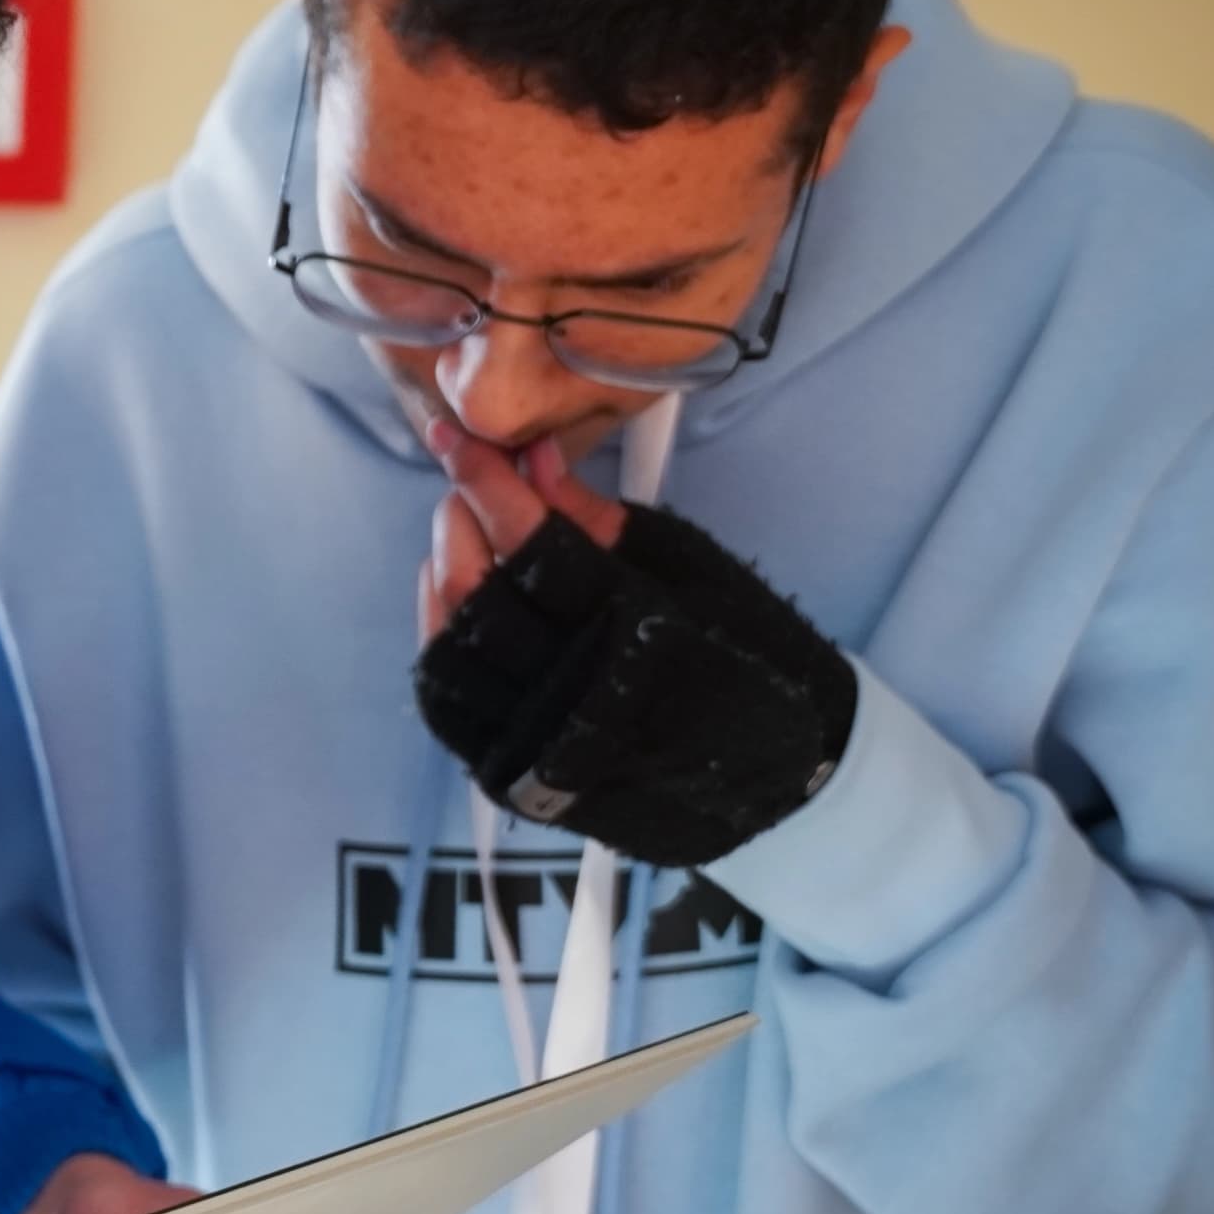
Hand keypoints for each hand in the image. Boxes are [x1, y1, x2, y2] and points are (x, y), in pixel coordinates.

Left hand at [413, 414, 855, 864]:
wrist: (775, 772)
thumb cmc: (742, 651)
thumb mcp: (689, 568)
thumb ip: (597, 516)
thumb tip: (530, 456)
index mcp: (637, 628)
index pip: (532, 542)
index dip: (484, 481)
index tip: (451, 434)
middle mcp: (578, 694)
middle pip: (476, 593)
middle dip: (457, 521)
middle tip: (467, 489)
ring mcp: (539, 744)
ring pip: (448, 646)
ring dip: (442, 575)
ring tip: (463, 540)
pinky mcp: (515, 779)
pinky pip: (444, 701)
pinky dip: (438, 638)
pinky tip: (454, 605)